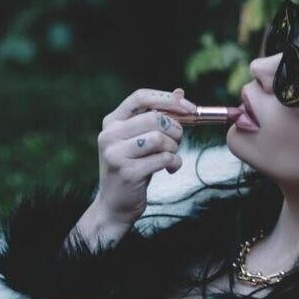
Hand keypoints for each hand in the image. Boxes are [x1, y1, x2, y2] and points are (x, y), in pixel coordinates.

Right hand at [94, 86, 197, 229]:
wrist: (115, 206)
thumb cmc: (132, 169)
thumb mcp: (140, 140)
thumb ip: (156, 117)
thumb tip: (179, 92)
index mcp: (111, 122)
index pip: (140, 97)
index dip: (168, 99)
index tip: (189, 108)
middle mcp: (109, 135)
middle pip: (155, 118)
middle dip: (175, 129)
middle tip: (177, 142)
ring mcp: (116, 154)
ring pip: (159, 138)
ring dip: (174, 148)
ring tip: (170, 157)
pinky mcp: (127, 172)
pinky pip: (162, 159)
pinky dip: (173, 163)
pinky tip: (169, 170)